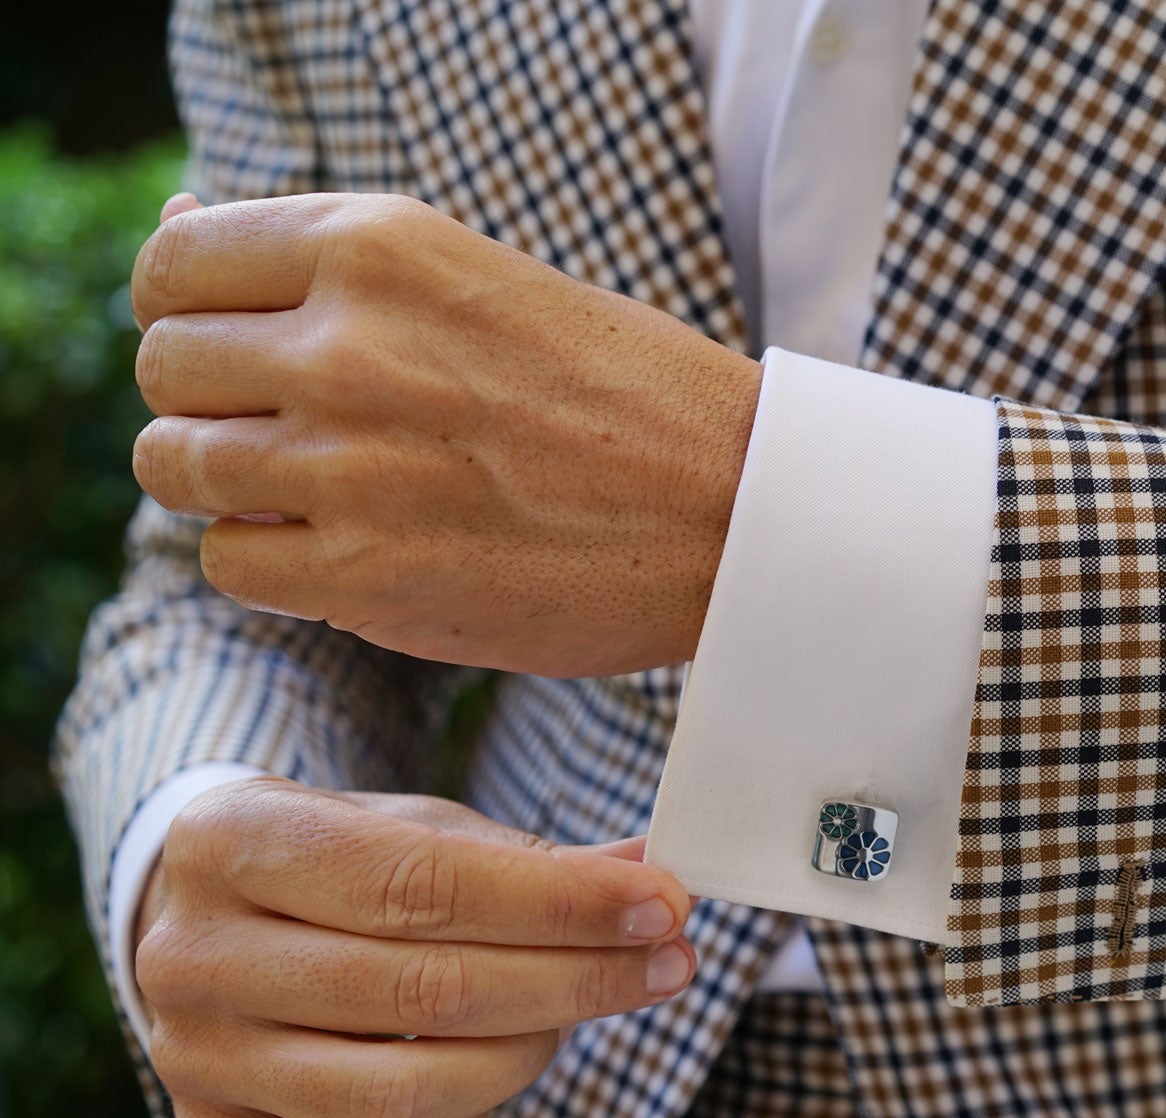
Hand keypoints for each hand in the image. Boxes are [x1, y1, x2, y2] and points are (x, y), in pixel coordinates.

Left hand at [129, 192, 761, 677]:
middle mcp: (347, 347)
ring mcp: (350, 467)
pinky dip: (273, 561)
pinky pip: (229, 561)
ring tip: (326, 490)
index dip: (194, 313)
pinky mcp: (366, 577)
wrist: (737, 508)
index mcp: (377, 246)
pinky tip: (354, 548)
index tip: (246, 349)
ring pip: (176, 468)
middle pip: (164, 371)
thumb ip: (322, 263)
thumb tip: (171, 227)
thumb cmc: (620, 392)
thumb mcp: (473, 276)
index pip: (173, 266)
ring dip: (231, 484)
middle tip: (306, 429)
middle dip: (214, 402)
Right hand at [134, 777, 695, 1117]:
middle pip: (425, 990)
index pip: (423, 883)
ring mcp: (195, 1057)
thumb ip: (530, 858)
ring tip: (577, 1018)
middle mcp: (193, 953)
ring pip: (403, 1091)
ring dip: (527, 1057)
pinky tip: (501, 1083)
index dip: (560, 902)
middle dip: (574, 980)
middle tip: (666, 964)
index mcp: (235, 840)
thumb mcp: (418, 828)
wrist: (214, 922)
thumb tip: (652, 873)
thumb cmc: (338, 866)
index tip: (661, 906)